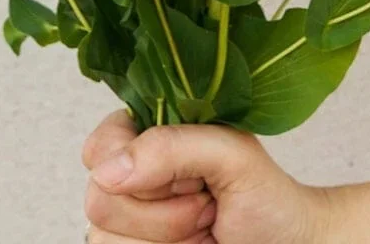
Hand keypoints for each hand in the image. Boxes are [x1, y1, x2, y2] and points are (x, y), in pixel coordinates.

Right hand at [82, 110, 328, 243]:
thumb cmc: (269, 199)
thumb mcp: (232, 154)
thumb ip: (172, 146)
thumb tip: (108, 171)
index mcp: (149, 135)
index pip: (100, 147)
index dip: (137, 166)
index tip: (189, 176)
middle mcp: (132, 177)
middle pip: (100, 199)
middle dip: (163, 211)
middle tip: (207, 203)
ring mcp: (132, 223)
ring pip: (105, 238)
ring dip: (166, 239)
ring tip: (204, 229)